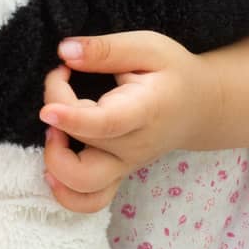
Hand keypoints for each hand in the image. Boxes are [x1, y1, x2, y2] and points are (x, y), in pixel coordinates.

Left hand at [39, 31, 217, 213]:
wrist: (200, 107)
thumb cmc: (172, 73)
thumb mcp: (147, 47)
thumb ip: (106, 49)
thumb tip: (65, 51)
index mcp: (144, 111)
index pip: (106, 124)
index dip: (72, 119)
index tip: (48, 109)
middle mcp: (133, 146)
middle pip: (84, 145)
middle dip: (58, 114)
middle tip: (61, 79)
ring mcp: (124, 166)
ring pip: (82, 186)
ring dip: (56, 162)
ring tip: (55, 129)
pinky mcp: (116, 174)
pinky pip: (88, 201)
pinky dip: (65, 192)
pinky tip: (53, 164)